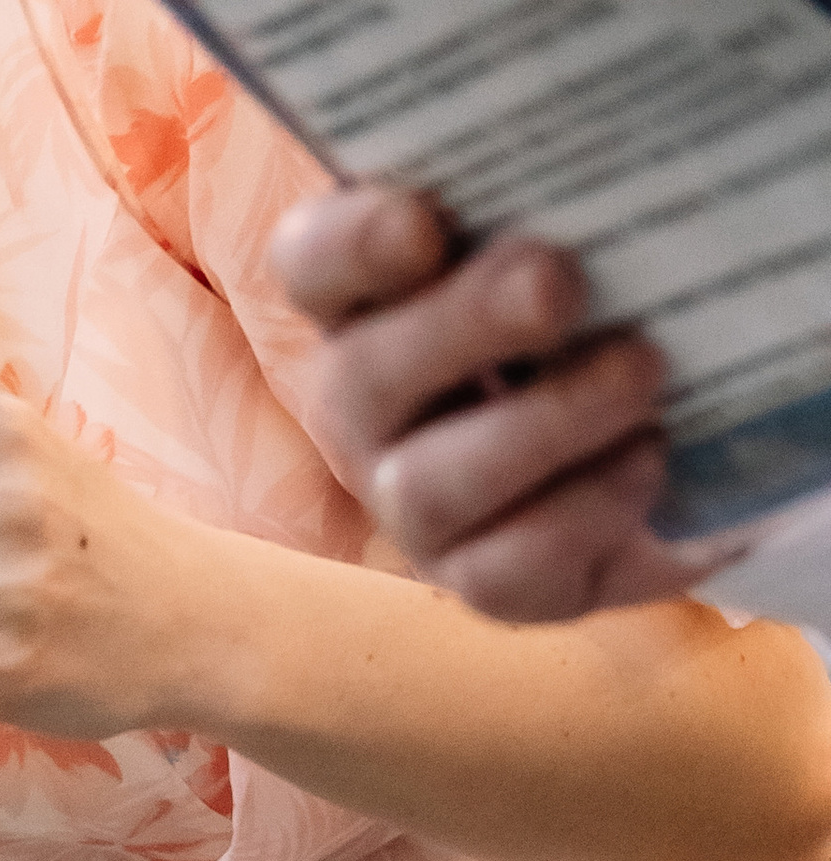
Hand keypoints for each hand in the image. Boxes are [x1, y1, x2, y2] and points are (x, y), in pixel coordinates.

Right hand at [268, 188, 720, 622]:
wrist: (683, 435)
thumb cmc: (611, 300)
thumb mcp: (586, 229)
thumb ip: (560, 191)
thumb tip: (613, 143)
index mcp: (372, 298)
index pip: (314, 263)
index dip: (350, 246)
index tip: (422, 224)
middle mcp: (369, 409)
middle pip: (363, 379)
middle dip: (462, 327)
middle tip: (558, 282)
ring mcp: (416, 506)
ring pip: (428, 488)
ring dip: (542, 425)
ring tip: (645, 368)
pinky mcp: (484, 580)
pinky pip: (504, 571)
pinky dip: (584, 511)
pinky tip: (648, 456)